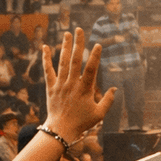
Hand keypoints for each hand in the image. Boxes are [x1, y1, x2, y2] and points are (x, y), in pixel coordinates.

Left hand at [42, 28, 113, 143]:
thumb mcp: (99, 114)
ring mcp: (60, 85)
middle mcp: (72, 84)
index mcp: (85, 90)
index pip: (91, 70)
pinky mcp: (51, 87)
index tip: (97, 44)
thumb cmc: (82, 123)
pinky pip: (48, 71)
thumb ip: (108, 100)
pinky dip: (46, 59)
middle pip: (75, 60)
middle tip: (79, 30)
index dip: (94, 57)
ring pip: (63, 62)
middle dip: (78, 44)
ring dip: (65, 47)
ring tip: (67, 33)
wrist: (61, 130)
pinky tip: (45, 47)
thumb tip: (114, 89)